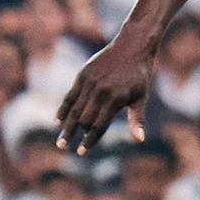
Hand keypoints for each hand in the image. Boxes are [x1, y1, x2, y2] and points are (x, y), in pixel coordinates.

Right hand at [57, 35, 154, 154]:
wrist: (132, 47)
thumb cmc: (140, 76)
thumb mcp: (141, 97)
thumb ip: (137, 119)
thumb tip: (140, 140)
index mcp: (115, 100)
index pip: (99, 125)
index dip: (90, 140)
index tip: (81, 152)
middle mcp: (100, 92)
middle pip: (84, 119)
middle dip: (75, 134)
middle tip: (66, 147)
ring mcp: (90, 83)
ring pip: (74, 109)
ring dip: (66, 126)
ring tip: (60, 142)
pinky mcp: (83, 75)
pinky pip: (70, 95)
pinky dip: (63, 109)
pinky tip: (58, 121)